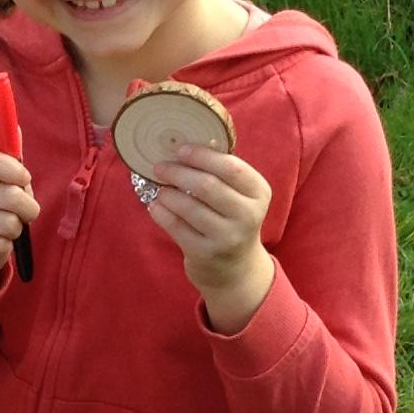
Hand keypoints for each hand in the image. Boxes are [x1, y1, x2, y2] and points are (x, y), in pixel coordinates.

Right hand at [0, 147, 38, 300]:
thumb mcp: (5, 179)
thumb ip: (12, 158)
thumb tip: (16, 129)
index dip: (15, 172)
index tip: (25, 180)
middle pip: (12, 197)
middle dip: (28, 208)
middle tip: (23, 211)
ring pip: (10, 224)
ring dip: (16, 229)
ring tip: (6, 226)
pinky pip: (0, 245)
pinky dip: (5, 245)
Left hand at [145, 143, 274, 331]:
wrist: (235, 268)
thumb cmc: (231, 219)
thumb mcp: (238, 196)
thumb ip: (220, 172)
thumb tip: (184, 144)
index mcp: (258, 193)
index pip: (231, 167)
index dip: (202, 156)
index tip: (180, 149)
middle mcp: (247, 215)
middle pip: (207, 186)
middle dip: (178, 172)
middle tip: (160, 166)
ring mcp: (227, 237)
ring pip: (189, 207)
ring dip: (168, 193)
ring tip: (159, 187)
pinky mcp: (205, 254)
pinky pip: (176, 227)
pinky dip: (161, 213)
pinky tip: (155, 205)